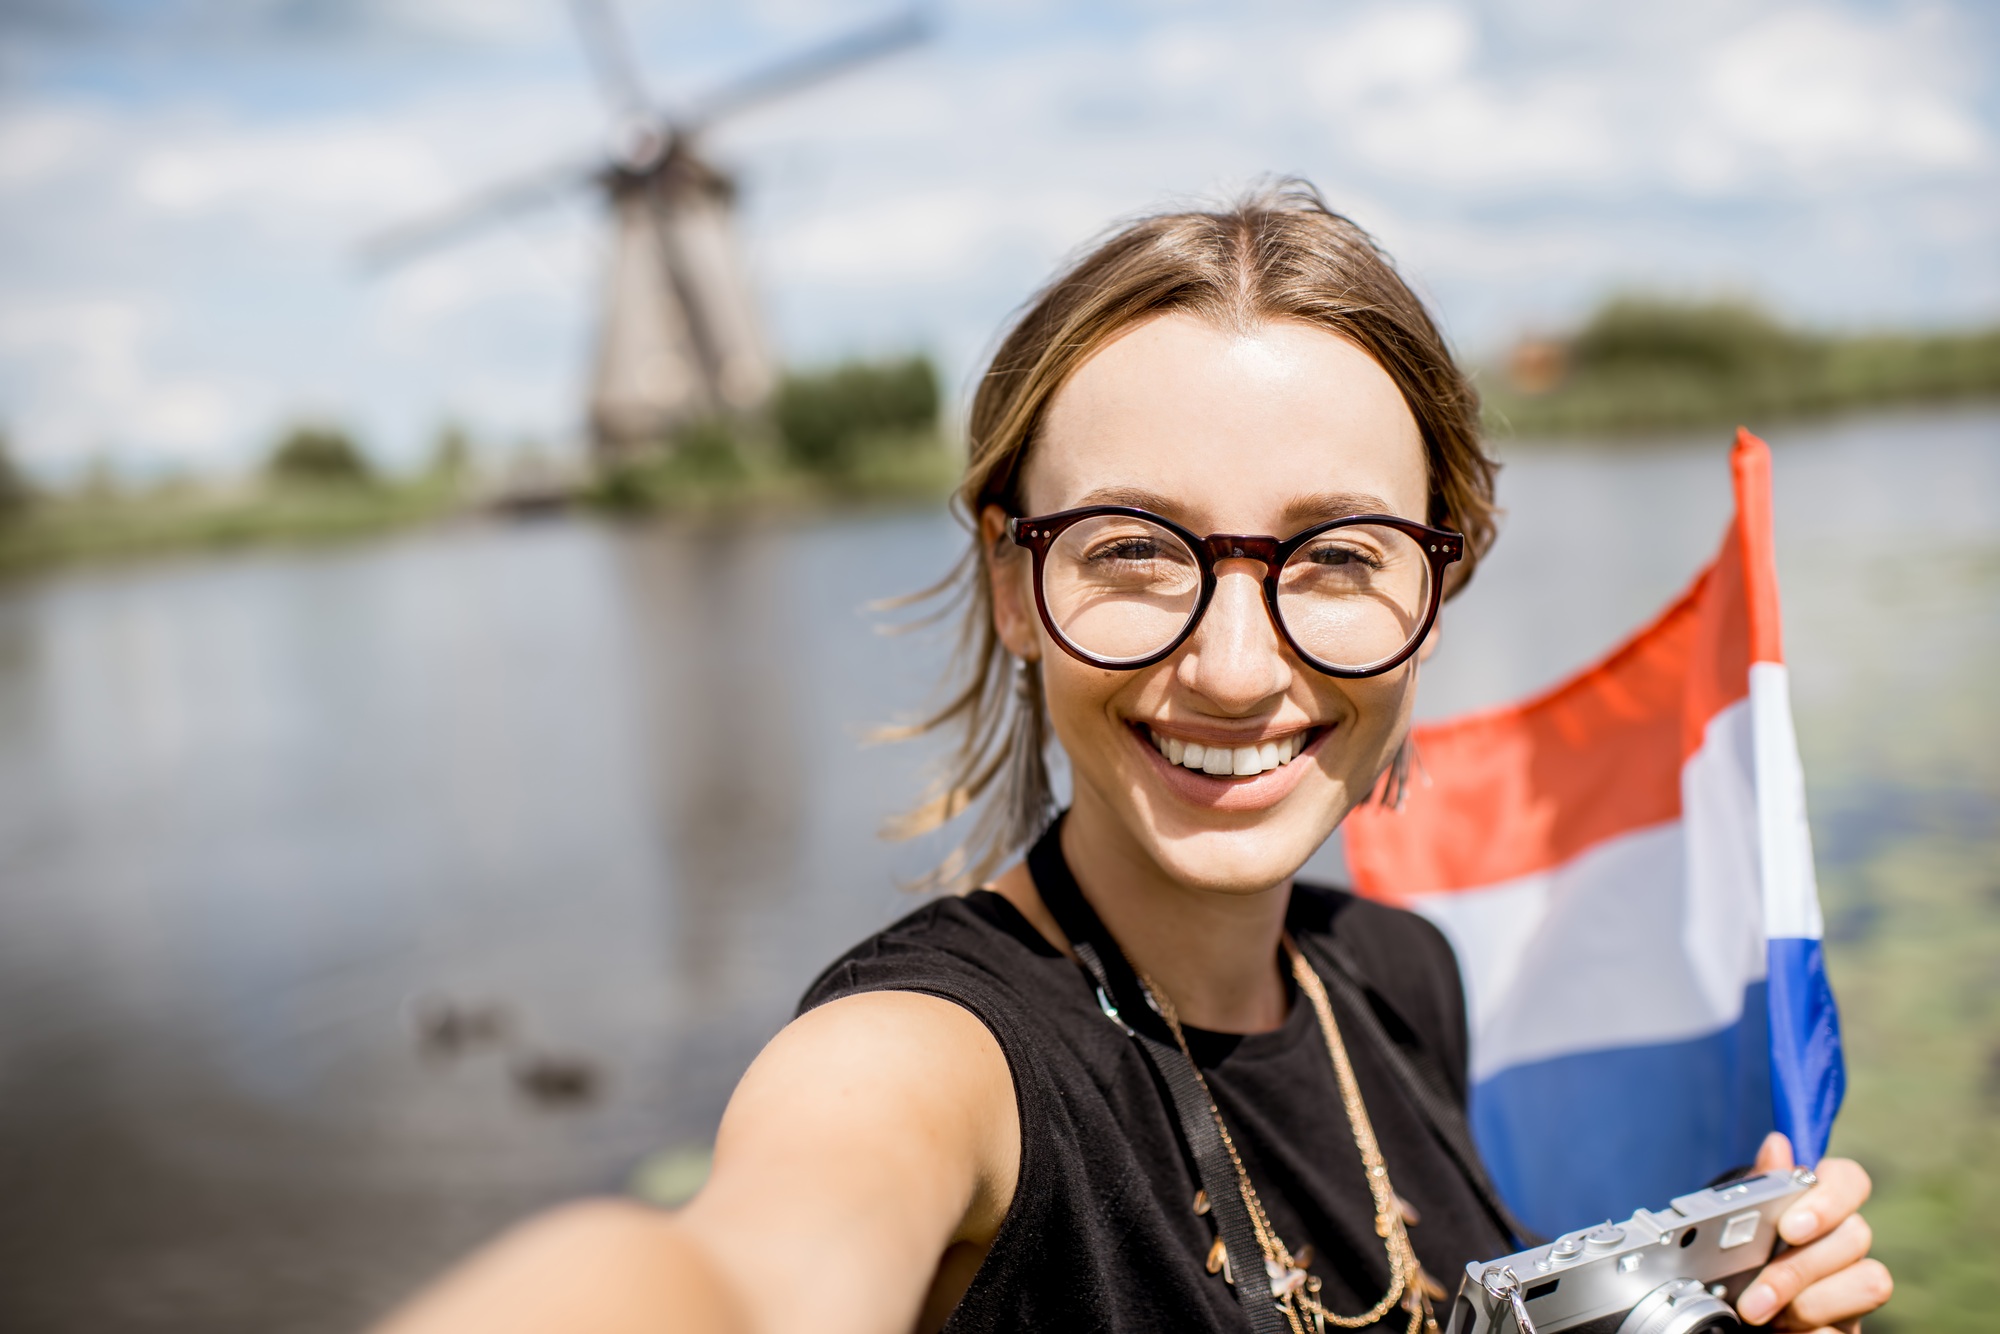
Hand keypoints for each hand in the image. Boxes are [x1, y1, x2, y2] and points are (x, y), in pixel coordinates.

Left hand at [1735, 1133, 1891, 1331]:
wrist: (1730, 1307)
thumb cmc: (1736, 1256)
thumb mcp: (1735, 1219)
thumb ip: (1759, 1186)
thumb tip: (1777, 1145)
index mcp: (1818, 1205)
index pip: (1849, 1180)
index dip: (1829, 1199)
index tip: (1790, 1227)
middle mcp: (1844, 1243)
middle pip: (1855, 1236)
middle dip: (1798, 1269)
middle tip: (1754, 1295)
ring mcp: (1853, 1286)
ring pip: (1870, 1282)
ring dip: (1810, 1304)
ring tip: (1765, 1316)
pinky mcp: (1849, 1324)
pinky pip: (1851, 1329)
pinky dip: (1818, 1333)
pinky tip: (1786, 1333)